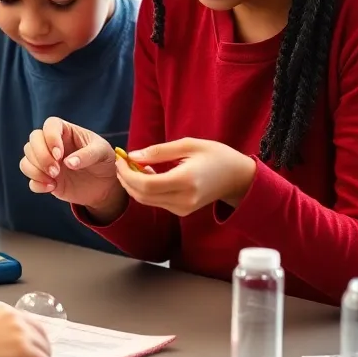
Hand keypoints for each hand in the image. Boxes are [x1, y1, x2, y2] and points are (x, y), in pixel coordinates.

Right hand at [19, 117, 122, 210]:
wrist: (106, 185)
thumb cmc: (105, 162)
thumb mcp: (103, 153)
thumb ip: (87, 155)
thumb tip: (68, 163)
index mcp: (67, 131)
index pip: (50, 125)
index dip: (50, 138)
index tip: (59, 155)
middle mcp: (52, 144)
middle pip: (33, 141)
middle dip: (41, 156)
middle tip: (56, 171)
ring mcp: (47, 162)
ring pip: (26, 159)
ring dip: (35, 170)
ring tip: (54, 179)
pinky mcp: (45, 179)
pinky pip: (31, 180)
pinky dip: (37, 183)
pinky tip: (52, 187)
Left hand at [117, 138, 255, 216]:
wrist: (237, 177)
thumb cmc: (215, 156)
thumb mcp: (188, 145)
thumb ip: (158, 151)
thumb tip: (132, 156)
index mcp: (186, 180)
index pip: (146, 184)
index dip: (127, 174)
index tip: (120, 159)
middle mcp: (184, 199)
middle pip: (142, 195)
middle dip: (126, 180)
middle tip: (121, 162)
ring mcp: (183, 208)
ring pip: (147, 201)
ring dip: (133, 185)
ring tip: (132, 166)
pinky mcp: (182, 212)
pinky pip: (156, 202)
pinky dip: (145, 190)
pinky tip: (147, 175)